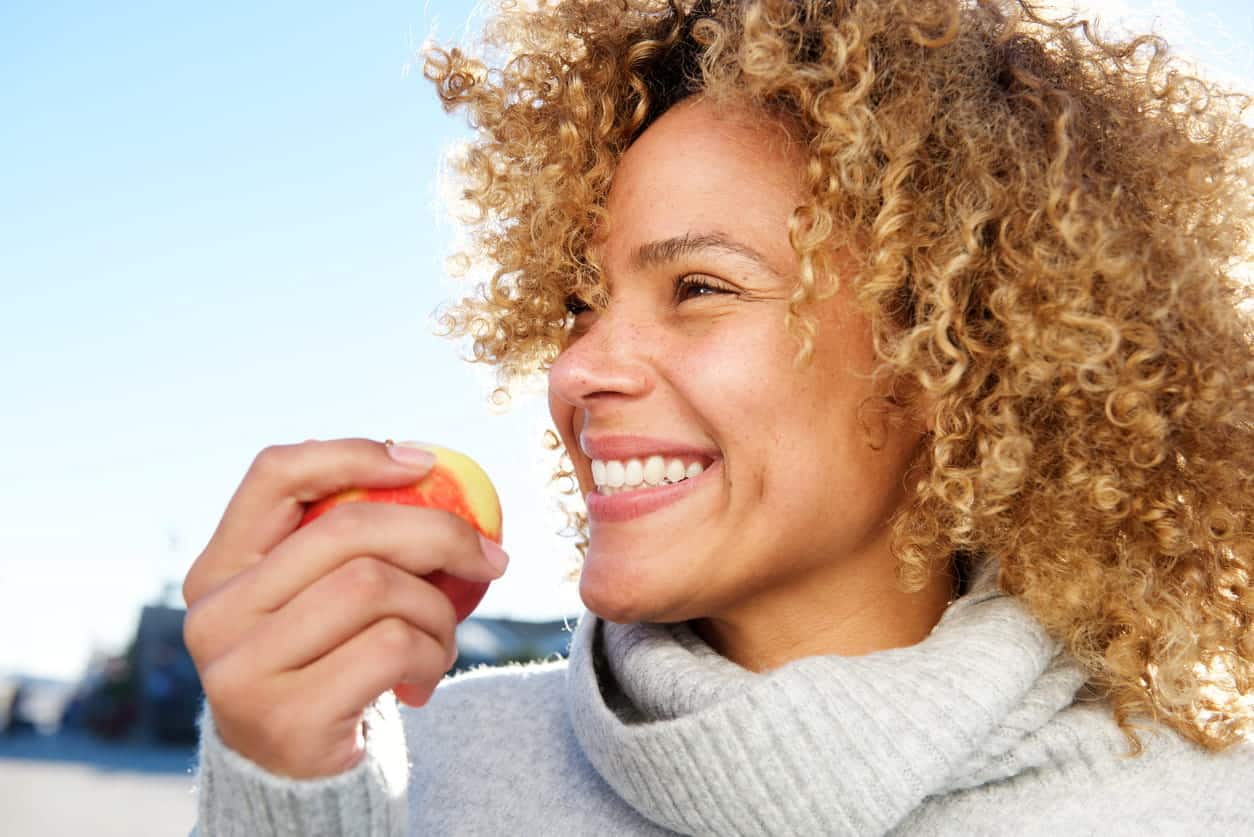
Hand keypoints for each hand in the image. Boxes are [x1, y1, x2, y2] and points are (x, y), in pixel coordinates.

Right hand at [181, 438, 507, 777]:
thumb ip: (342, 543)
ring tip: (442, 638)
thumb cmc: (325, 667)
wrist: (302, 780)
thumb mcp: (315, 600)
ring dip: (437, 610)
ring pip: (376, 587)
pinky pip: (393, 646)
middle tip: (490, 557)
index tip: (425, 463)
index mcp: (217, 569)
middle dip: (439, 533)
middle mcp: (215, 614)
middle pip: (347, 531)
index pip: (274, 474)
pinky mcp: (287, 715)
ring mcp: (243, 668)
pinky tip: (425, 676)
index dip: (353, 454)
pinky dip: (433, 655)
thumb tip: (426, 469)